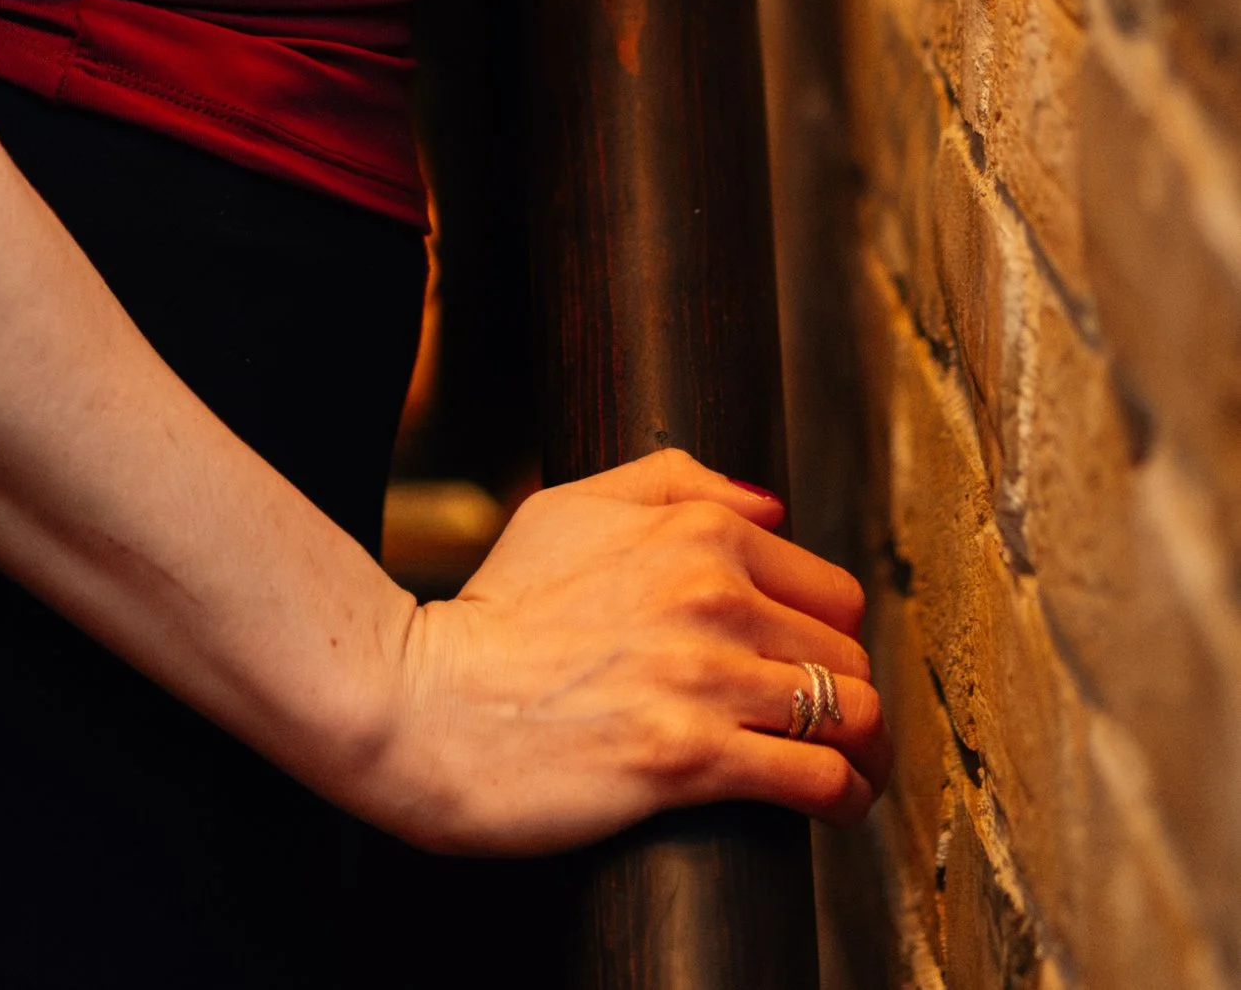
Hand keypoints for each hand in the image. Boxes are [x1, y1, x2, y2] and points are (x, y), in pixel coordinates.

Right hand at [379, 450, 887, 853]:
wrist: (425, 701)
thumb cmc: (495, 610)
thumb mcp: (567, 508)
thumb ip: (672, 482)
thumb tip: (772, 503)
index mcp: (695, 529)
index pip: (829, 588)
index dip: (825, 637)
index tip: (808, 671)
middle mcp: (711, 592)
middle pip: (850, 652)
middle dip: (848, 695)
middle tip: (828, 730)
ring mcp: (703, 676)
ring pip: (855, 713)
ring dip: (863, 752)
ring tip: (845, 773)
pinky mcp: (690, 758)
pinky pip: (818, 778)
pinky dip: (841, 797)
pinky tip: (828, 806)